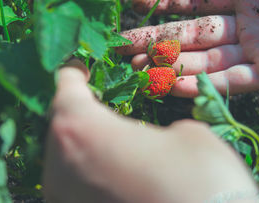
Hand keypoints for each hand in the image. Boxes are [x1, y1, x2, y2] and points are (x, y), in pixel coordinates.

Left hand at [43, 61, 258, 202]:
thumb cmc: (198, 178)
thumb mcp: (187, 135)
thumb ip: (157, 132)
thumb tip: (151, 143)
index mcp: (82, 131)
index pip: (65, 91)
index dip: (72, 74)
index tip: (81, 67)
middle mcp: (61, 169)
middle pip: (60, 129)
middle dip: (78, 112)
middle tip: (99, 103)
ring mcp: (65, 200)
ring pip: (65, 163)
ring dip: (84, 147)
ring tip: (110, 139)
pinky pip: (76, 189)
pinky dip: (91, 175)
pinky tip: (116, 172)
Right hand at [117, 0, 258, 97]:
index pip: (200, 1)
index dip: (169, 4)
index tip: (138, 4)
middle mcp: (252, 24)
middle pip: (193, 34)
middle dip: (157, 39)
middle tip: (122, 44)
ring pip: (205, 60)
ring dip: (170, 64)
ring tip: (133, 68)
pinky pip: (230, 81)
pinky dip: (200, 85)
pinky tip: (169, 85)